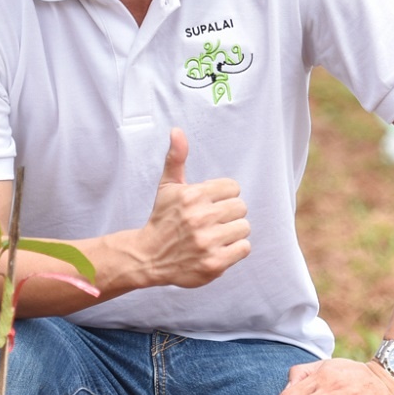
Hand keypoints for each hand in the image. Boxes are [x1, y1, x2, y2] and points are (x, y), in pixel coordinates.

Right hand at [132, 128, 250, 288]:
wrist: (149, 257)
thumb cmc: (162, 218)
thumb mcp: (167, 186)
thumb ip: (176, 158)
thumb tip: (177, 130)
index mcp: (192, 195)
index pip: (233, 187)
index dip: (223, 196)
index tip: (209, 204)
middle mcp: (200, 218)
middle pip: (241, 207)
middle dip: (228, 213)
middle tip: (212, 221)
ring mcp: (207, 242)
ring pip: (244, 227)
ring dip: (233, 232)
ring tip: (215, 235)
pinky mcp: (214, 263)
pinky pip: (244, 248)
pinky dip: (235, 249)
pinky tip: (218, 248)